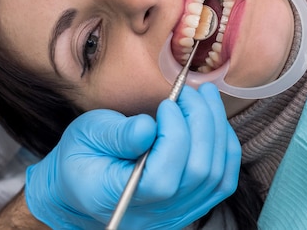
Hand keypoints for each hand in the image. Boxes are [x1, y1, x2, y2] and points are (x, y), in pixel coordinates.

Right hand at [24, 83, 240, 228]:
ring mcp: (176, 214)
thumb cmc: (82, 158)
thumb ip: (115, 134)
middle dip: (201, 123)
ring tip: (206, 96)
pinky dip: (225, 147)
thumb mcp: (86, 136)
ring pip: (216, 176)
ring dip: (217, 129)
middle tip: (191, 92)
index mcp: (120, 198)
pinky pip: (222, 181)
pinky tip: (214, 121)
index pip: (162, 178)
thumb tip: (148, 128)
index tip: (169, 103)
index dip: (175, 136)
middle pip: (198, 174)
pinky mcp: (190, 206)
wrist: (82, 186)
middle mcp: (154, 214)